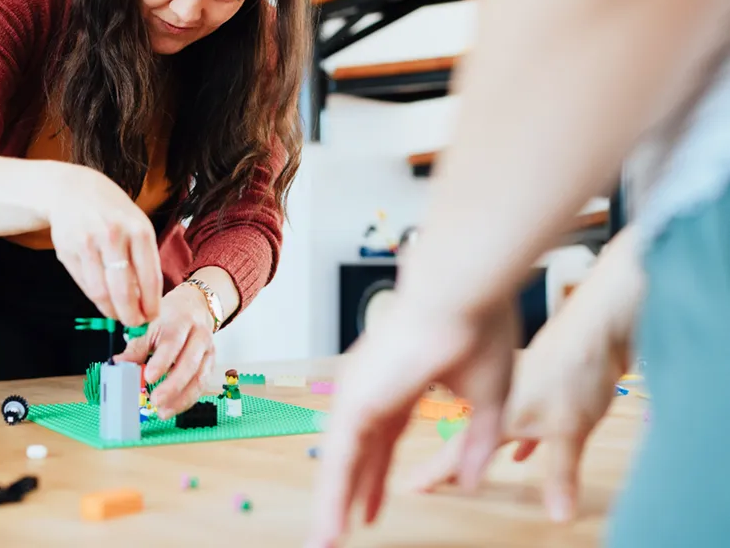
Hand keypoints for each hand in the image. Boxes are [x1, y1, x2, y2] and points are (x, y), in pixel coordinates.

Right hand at [43, 163, 162, 326]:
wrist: (73, 190)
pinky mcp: (67, 251)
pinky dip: (96, 299)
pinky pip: (84, 285)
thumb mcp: (137, 225)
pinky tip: (104, 301)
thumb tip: (147, 299)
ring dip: (112, 311)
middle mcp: (113, 236)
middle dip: (131, 314)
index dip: (151, 303)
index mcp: (139, 230)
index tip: (153, 316)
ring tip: (119, 316)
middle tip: (135, 324)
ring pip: (101, 292)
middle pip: (123, 290)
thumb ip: (143, 258)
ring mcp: (87, 244)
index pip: (149, 277)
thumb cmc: (113, 212)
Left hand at [113, 282, 215, 419]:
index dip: (162, 361)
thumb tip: (119, 363)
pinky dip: (188, 399)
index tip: (149, 378)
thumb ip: (137, 346)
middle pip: (190, 363)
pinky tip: (173, 407)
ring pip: (200, 377)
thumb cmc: (169, 318)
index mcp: (181, 321)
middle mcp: (199, 335)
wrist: (195, 308)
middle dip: (173, 385)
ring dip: (182, 398)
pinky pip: (202, 384)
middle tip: (155, 401)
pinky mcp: (211, 363)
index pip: (173, 342)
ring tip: (163, 411)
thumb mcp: (152, 325)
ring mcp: (208, 350)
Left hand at [307, 286, 517, 547]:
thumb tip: (470, 482)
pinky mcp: (356, 400)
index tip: (375, 505)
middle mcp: (376, 386)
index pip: (386, 438)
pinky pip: (339, 460)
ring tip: (324, 543)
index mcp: (404, 381)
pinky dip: (331, 497)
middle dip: (354, 491)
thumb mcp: (491, 398)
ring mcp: (362, 392)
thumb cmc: (481, 329)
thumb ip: (477, 442)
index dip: (380, 475)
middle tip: (345, 527)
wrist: (463, 293)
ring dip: (334, 504)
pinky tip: (328, 529)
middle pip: (360, 452)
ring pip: (342, 460)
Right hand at [410, 300, 622, 522]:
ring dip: (476, 447)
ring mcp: (517, 387)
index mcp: (500, 415)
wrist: (594, 328)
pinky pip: (514, 413)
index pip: (459, 452)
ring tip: (463, 466)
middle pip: (465, 437)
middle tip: (425, 478)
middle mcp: (500, 399)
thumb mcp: (571, 431)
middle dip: (447, 461)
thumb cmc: (576, 374)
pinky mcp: (536, 379)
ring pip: (487, 423)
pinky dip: (516, 437)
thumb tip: (557, 518)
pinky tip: (522, 452)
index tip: (410, 486)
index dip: (436, 472)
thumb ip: (560, 475)